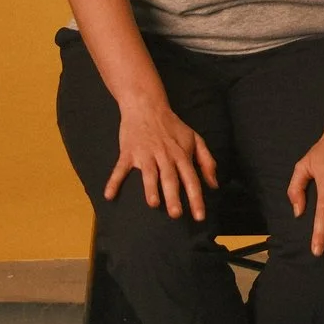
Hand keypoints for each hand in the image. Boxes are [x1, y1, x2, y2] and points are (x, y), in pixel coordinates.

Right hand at [106, 100, 217, 220]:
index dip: (197, 198)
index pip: (191, 179)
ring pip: (149, 174)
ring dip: (151, 188)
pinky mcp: (128, 152)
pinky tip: (109, 195)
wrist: (147, 106)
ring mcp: (145, 154)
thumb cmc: (173, 126)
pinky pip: (121, 168)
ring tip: (153, 204)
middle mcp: (165, 156)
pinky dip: (114, 181)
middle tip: (176, 215)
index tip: (200, 217)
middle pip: (171, 178)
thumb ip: (207, 161)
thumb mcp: (195, 139)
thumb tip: (214, 184)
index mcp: (181, 155)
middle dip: (174, 197)